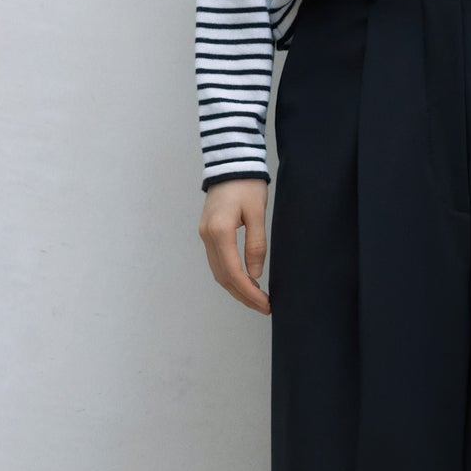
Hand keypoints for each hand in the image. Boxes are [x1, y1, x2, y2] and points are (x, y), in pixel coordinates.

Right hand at [198, 179, 270, 313]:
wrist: (231, 164)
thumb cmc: (247, 185)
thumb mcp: (258, 213)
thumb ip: (256, 244)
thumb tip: (255, 274)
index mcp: (220, 231)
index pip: (233, 272)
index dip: (249, 292)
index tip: (265, 303)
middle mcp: (207, 236)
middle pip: (223, 277)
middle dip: (243, 296)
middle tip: (264, 307)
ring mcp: (205, 235)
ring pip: (218, 271)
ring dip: (236, 288)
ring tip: (257, 298)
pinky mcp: (208, 233)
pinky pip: (217, 261)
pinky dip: (230, 275)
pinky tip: (245, 281)